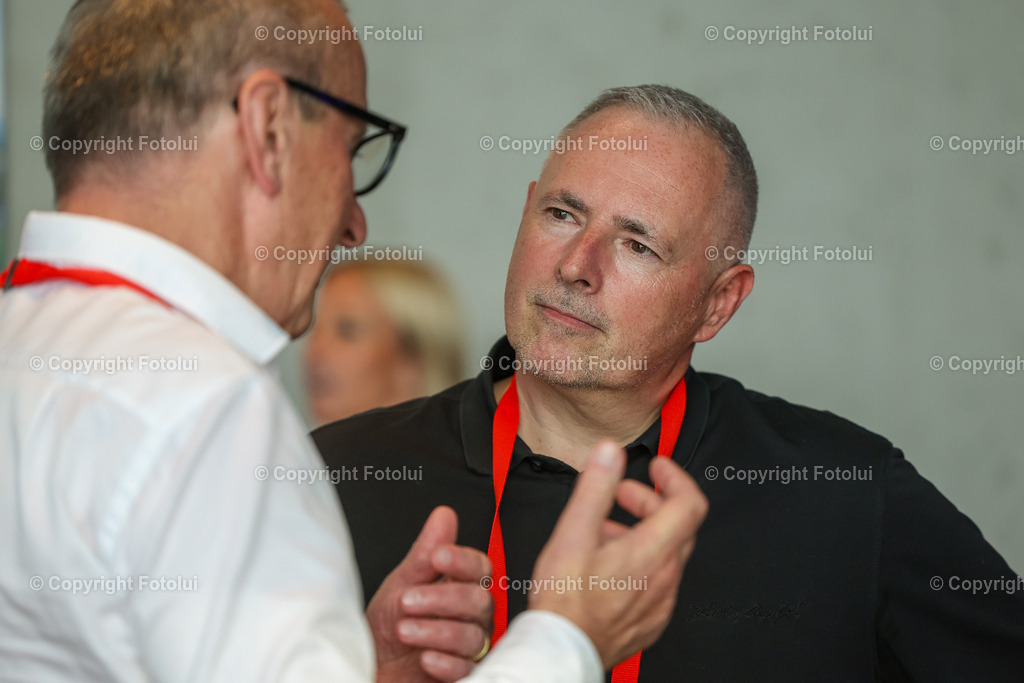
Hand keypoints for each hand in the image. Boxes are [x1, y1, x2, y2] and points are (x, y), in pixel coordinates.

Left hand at [368, 506, 493, 681]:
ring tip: (404, 629)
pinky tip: (425, 658)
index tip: (438, 555)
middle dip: (442, 598)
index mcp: (462, 587)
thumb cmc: (389, 626)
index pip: (479, 568)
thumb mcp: (402, 583)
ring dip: (436, 631)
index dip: (462, 560)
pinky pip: (467, 670)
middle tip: (408, 600)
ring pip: (472, 636)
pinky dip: (446, 663)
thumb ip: (425, 553)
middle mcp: (472, 616)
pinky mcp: (465, 675)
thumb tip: (444, 516)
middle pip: (479, 601)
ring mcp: (470, 647)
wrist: (374, 667)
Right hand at [529, 441, 707, 668]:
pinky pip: (657, 579)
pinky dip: (640, 560)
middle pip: (678, 525)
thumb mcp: (572, 534)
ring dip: (642, 530)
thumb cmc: (565, 602)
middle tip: (622, 494)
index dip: (676, 477)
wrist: (561, 651)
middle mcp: (665, 577)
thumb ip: (595, 488)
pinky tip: (609, 564)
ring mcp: (661, 601)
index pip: (690, 503)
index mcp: (652, 552)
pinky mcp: (652, 618)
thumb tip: (609, 453)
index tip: (658, 468)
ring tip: (604, 529)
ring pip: (666, 552)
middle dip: (651, 500)